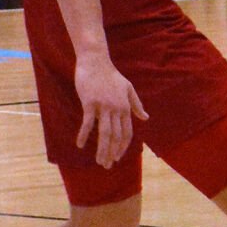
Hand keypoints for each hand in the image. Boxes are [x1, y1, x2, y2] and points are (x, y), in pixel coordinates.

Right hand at [74, 49, 147, 168]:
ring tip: (98, 162)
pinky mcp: (90, 102)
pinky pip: (88, 123)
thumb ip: (136, 105)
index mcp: (125, 107)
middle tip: (106, 166)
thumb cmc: (110, 75)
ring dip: (102, 150)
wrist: (96, 60)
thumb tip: (146, 118)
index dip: (122, 147)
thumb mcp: (128, 88)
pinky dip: (84, 135)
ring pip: (104, 133)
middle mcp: (116, 108)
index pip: (126, 133)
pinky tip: (80, 145)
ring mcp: (103, 106)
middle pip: (116, 137)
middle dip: (112, 153)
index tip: (116, 158)